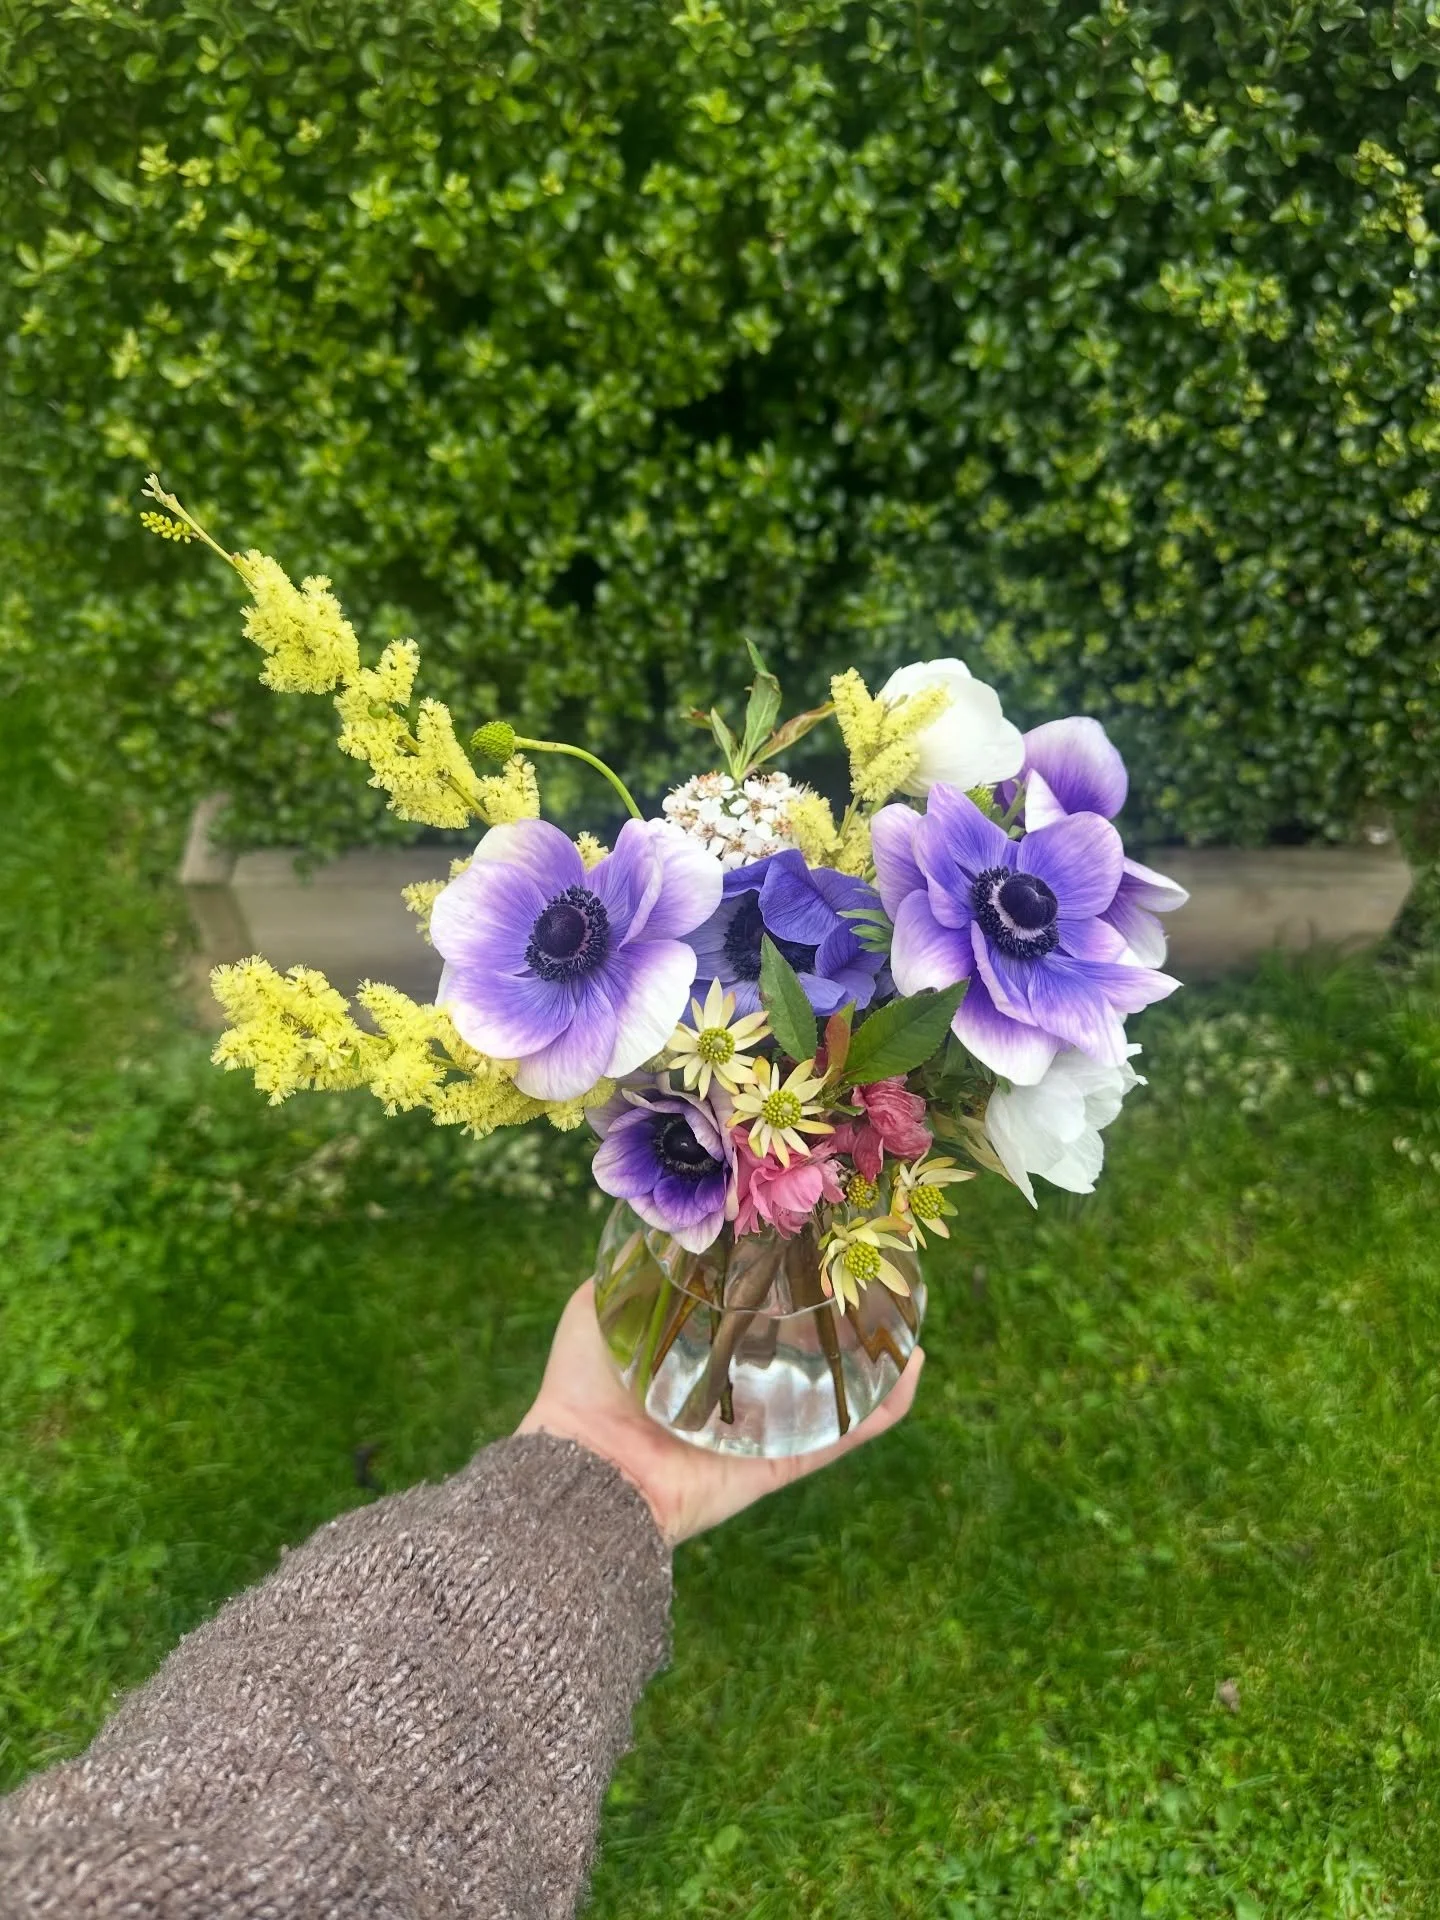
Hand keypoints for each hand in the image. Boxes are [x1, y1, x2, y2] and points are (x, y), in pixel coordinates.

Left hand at [516, 1279, 923, 1546]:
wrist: (582, 1473)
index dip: (785, 1280)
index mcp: (697, 1355)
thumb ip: (622, 1273)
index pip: (752, 1313)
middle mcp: (737, 1390)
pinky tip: (912, 1369)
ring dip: (877, 1359)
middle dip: (841, 1318)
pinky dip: (883, 1408)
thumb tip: (649, 1221)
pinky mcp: (780, 1463)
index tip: (817, 1241)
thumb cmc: (579, 1392)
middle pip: (802, 1350)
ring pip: (836, 1391)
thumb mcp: (594, 1311)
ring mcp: (764, 1427)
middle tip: (875, 1273)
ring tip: (910, 1319)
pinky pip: (842, 1435)